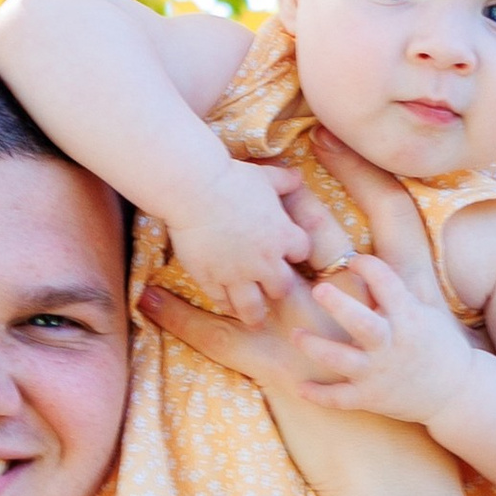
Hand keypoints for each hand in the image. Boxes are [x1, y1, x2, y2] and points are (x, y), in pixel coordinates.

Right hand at [168, 159, 319, 324]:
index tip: (287, 251)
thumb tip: (297, 176)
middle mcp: (264, 261)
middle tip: (272, 288)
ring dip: (255, 314)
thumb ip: (283, 180)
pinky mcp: (210, 279)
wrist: (194, 189)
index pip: (301, 252)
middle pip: (281, 287)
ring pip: (252, 307)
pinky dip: (226, 304)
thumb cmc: (231, 178)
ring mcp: (236, 274)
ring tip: (255, 320)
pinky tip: (226, 305)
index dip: (294, 251)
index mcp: (281, 235)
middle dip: (278, 287)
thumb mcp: (264, 176)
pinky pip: (222, 301)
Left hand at [281, 250, 479, 432]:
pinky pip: (339, 398)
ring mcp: (378, 373)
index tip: (353, 262)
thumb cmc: (439, 346)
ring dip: (315, 347)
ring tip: (295, 334)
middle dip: (338, 305)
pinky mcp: (371, 398)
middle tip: (318, 290)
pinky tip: (300, 386)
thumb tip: (370, 262)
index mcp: (408, 317)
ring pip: (341, 360)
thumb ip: (399, 291)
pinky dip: (318, 395)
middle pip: (360, 323)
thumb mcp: (426, 312)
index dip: (367, 266)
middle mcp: (391, 344)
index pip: (386, 282)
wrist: (457, 393)